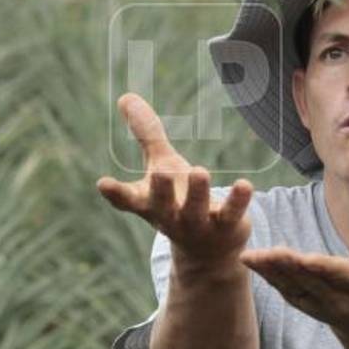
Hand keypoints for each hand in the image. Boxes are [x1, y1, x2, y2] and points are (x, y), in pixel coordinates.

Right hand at [96, 93, 254, 267]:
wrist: (208, 252)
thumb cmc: (178, 199)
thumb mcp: (161, 166)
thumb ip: (146, 134)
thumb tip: (125, 96)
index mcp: (149, 203)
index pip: (127, 200)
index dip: (115, 193)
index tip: (104, 183)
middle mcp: (170, 216)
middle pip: (162, 204)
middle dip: (161, 190)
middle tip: (160, 172)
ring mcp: (197, 224)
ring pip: (196, 210)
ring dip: (198, 193)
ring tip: (200, 172)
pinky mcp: (226, 226)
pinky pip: (232, 214)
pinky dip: (238, 201)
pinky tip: (245, 185)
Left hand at [239, 163, 348, 333]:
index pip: (346, 276)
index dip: (326, 269)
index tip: (307, 259)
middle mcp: (343, 301)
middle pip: (315, 284)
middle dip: (292, 269)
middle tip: (272, 253)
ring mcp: (320, 306)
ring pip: (294, 289)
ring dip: (273, 273)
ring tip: (251, 256)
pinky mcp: (303, 305)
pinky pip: (282, 290)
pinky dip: (266, 276)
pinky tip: (249, 259)